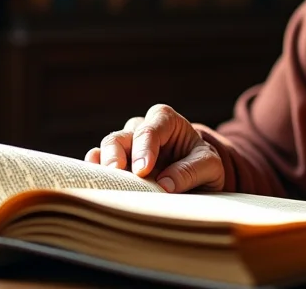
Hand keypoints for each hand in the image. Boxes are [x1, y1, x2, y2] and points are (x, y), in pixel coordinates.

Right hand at [82, 104, 223, 193]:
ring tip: (105, 182)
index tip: (142, 170)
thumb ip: (191, 171)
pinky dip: (95, 172)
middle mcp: (141, 130)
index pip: (150, 129)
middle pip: (120, 137)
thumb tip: (165, 185)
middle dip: (115, 155)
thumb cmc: (203, 166)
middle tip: (116, 173)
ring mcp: (126, 147)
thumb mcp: (210, 167)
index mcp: (166, 121)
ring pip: (106, 149)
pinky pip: (98, 163)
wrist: (198, 180)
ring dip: (103, 166)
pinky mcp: (117, 165)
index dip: (144, 148)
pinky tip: (95, 183)